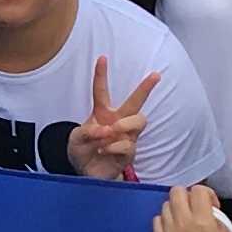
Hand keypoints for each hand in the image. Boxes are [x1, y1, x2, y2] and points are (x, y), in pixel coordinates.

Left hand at [70, 56, 158, 181]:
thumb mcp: (76, 138)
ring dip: (123, 125)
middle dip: (146, 87)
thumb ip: (87, 131)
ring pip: (138, 120)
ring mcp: (126, 136)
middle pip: (136, 102)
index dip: (101, 74)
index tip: (102, 57)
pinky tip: (104, 150)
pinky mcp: (129, 153)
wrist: (86, 173)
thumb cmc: (82, 151)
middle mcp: (118, 122)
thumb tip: (106, 129)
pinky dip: (113, 146)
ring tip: (109, 133)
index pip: (101, 91)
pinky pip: (128, 144)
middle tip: (156, 75)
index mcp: (102, 113)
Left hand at [150, 184, 231, 231]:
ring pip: (165, 203)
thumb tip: (210, 209)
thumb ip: (218, 218)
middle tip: (196, 208)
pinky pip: (157, 219)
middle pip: (177, 191)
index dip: (207, 194)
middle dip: (188, 196)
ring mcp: (168, 230)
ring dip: (176, 207)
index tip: (211, 206)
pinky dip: (165, 220)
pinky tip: (175, 228)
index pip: (198, 190)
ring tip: (185, 219)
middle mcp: (183, 222)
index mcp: (203, 221)